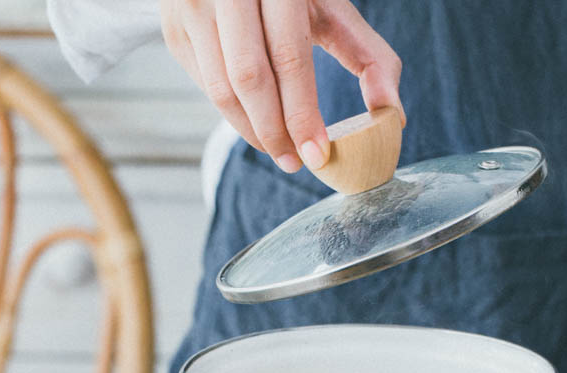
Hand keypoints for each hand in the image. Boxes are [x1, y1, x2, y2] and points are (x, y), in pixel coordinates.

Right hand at [160, 0, 403, 172]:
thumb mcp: (335, 10)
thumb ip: (370, 58)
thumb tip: (392, 116)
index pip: (288, 58)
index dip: (302, 114)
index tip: (317, 154)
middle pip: (248, 79)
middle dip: (275, 132)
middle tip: (296, 162)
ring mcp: (192, 5)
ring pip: (220, 89)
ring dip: (252, 132)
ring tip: (279, 150)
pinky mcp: (174, 28)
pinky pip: (205, 86)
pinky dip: (233, 115)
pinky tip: (256, 123)